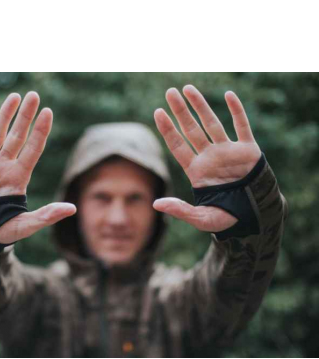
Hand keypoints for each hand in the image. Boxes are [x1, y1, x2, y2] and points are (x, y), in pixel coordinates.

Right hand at [0, 92, 75, 244]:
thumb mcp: (24, 225)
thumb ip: (46, 216)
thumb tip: (73, 209)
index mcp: (18, 177)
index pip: (33, 148)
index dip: (41, 131)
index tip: (48, 112)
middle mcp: (3, 166)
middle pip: (17, 136)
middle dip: (26, 116)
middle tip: (34, 95)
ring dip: (3, 115)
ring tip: (14, 96)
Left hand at [153, 85, 260, 232]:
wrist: (256, 216)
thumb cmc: (227, 218)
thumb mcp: (202, 217)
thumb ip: (180, 210)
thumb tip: (155, 204)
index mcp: (197, 171)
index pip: (177, 146)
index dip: (167, 129)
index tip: (157, 112)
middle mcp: (209, 157)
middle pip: (191, 129)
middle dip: (180, 111)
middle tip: (169, 92)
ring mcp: (228, 152)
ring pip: (212, 123)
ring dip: (200, 106)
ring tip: (188, 88)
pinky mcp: (248, 150)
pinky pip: (242, 126)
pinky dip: (237, 111)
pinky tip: (228, 94)